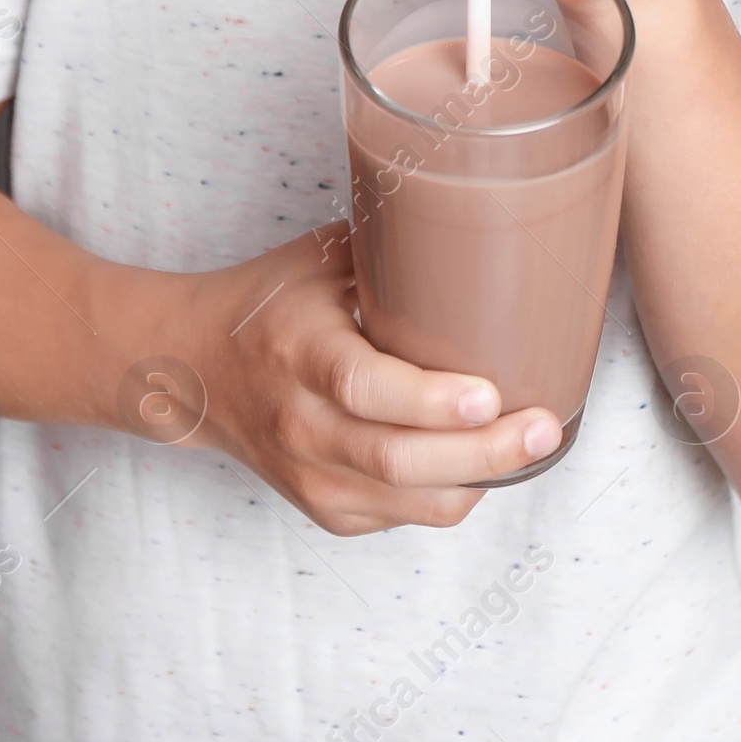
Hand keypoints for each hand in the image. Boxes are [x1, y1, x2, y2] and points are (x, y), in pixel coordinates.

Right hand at [155, 228, 563, 534]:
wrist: (195, 370)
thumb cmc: (268, 305)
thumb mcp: (318, 260)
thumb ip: (391, 255)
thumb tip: (483, 223)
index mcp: (299, 353)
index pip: (364, 390)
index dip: (431, 402)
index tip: (491, 394)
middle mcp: (301, 425)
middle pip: (399, 461)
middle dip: (485, 453)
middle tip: (545, 426)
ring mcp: (311, 477)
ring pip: (410, 503)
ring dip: (481, 480)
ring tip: (534, 446)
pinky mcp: (325, 511)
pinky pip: (404, 518)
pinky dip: (452, 495)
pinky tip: (484, 462)